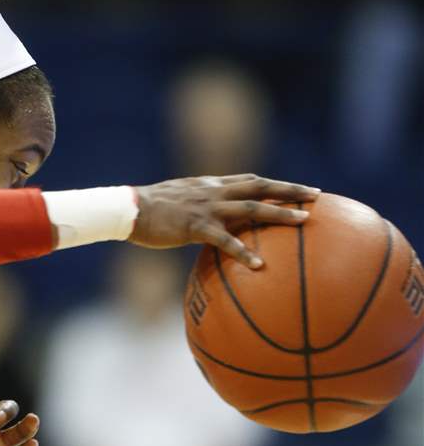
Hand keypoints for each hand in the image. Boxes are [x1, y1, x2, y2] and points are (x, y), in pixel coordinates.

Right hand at [130, 173, 319, 268]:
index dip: (276, 184)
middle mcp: (213, 191)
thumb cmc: (149, 209)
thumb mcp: (178, 199)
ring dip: (279, 213)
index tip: (301, 189)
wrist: (128, 209)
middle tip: (317, 196)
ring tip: (304, 221)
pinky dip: (243, 251)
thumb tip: (213, 221)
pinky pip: (224, 240)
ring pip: (250, 207)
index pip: (249, 179)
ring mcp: (206, 207)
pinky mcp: (195, 226)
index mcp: (209, 185)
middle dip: (289, 190)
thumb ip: (199, 204)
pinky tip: (259, 266)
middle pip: (259, 185)